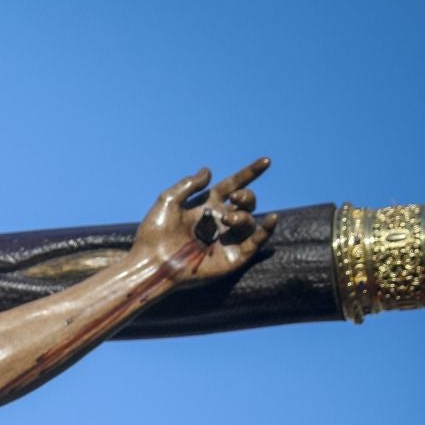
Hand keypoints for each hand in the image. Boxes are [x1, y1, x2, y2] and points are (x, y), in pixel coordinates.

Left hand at [133, 158, 278, 282]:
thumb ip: (188, 185)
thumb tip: (208, 170)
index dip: (249, 173)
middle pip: (246, 202)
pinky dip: (266, 231)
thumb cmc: (154, 235)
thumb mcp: (168, 202)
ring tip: (227, 219)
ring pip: (249, 221)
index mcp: (206, 205)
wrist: (152, 263)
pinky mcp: (233, 257)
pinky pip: (256, 242)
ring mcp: (227, 239)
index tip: (266, 161)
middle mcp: (219, 221)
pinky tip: (272, 219)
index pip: (233, 185)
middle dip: (246, 195)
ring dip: (242, 216)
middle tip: (235, 198)